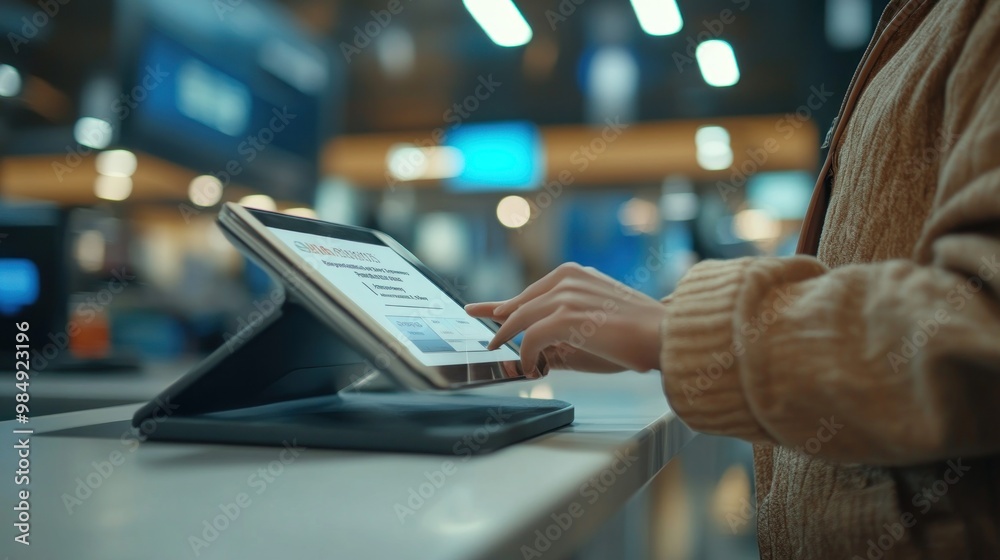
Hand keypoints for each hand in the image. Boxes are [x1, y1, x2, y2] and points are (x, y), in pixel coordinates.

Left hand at [464, 263, 665, 375]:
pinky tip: (531, 367)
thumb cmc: (639, 330)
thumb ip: (572, 317)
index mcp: (576, 273)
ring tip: (504, 357)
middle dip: (502, 323)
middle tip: (492, 341)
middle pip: (522, 303)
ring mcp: (565, 296)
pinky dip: (526, 354)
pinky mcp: (565, 317)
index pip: (533, 289)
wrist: (662, 333)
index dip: (510, 304)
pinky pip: (531, 337)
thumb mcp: (599, 313)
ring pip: (521, 319)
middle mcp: (567, 279)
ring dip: (510, 342)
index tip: (493, 311)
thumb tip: (546, 338)